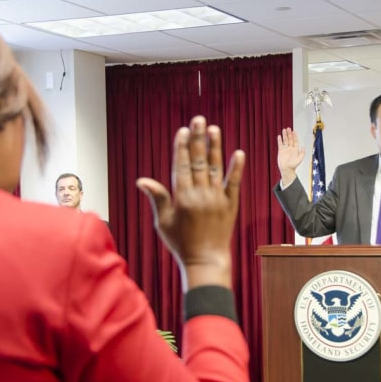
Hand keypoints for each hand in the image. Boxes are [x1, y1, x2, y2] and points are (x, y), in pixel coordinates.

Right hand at [136, 116, 245, 290]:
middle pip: (199, 162)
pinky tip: (238, 153)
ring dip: (215, 148)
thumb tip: (142, 180)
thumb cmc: (181, 243)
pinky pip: (234, 183)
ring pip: (215, 168)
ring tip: (215, 129)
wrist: (206, 261)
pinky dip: (236, 169)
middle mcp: (201, 195)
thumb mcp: (164, 222)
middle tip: (198, 120)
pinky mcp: (231, 205)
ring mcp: (217, 199)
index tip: (183, 131)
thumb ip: (157, 198)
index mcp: (182, 198)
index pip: (182, 166)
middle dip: (198, 139)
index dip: (182, 147)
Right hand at [276, 127, 304, 185]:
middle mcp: (290, 148)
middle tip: (288, 128)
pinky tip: (279, 136)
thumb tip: (303, 146)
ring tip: (284, 130)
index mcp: (295, 149)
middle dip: (289, 134)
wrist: (287, 169)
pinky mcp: (281, 151)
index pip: (295, 141)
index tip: (294, 131)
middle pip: (290, 139)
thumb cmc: (293, 165)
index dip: (294, 136)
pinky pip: (280, 144)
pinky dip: (279, 140)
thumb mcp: (300, 159)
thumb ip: (302, 153)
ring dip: (284, 135)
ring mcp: (285, 149)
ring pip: (285, 140)